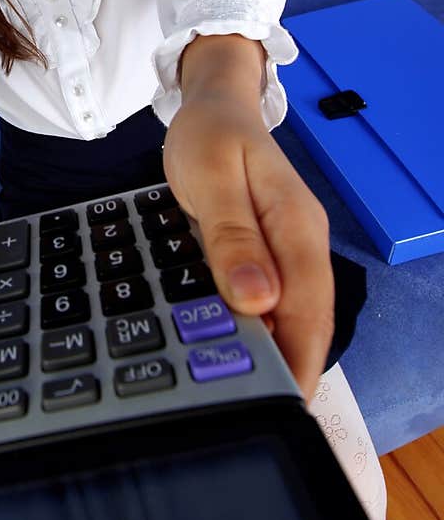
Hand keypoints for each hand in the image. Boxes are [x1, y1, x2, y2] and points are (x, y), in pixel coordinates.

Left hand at [162, 93, 333, 400]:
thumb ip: (233, 236)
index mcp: (297, 227)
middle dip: (283, 369)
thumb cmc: (210, 136)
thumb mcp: (212, 177)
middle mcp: (301, 245)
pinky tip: (230, 354)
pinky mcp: (266, 256)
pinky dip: (252, 329)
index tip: (283, 407)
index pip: (310, 309)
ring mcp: (286, 252)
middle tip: (248, 413)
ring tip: (237, 398)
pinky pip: (267, 301)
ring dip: (267, 354)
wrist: (212, 105)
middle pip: (303, 322)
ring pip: (286, 316)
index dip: (299, 363)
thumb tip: (257, 300)